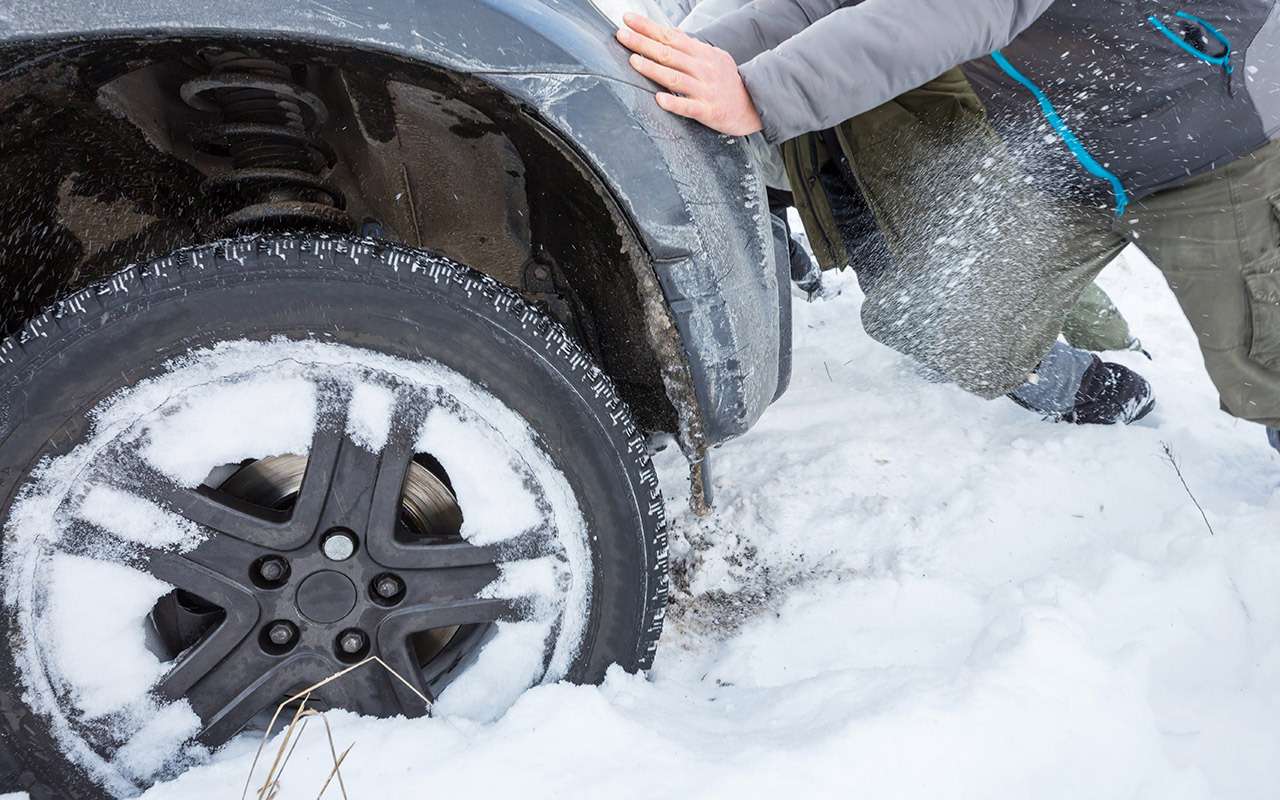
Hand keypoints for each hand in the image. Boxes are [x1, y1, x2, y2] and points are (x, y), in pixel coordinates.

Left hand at [615, 12, 763, 136]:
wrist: (751, 105)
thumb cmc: (724, 81)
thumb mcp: (711, 57)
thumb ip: (688, 48)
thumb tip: (665, 34)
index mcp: (701, 53)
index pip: (670, 36)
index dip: (648, 27)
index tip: (628, 19)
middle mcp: (702, 68)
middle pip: (668, 53)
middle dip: (643, 43)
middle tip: (622, 35)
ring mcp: (705, 90)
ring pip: (675, 78)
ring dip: (653, 69)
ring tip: (633, 60)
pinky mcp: (708, 111)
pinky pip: (688, 107)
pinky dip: (674, 103)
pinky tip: (659, 99)